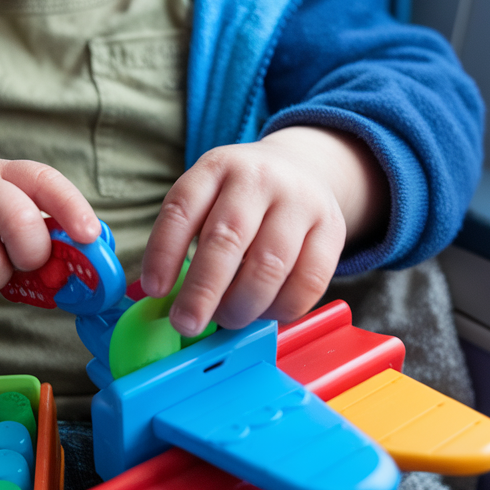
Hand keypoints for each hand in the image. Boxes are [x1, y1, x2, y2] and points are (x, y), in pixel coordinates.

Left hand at [140, 127, 388, 335]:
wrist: (302, 167)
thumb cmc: (240, 198)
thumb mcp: (209, 196)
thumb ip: (186, 238)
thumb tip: (165, 299)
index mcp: (216, 167)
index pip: (182, 208)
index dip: (164, 253)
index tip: (156, 291)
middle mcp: (259, 178)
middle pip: (227, 238)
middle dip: (202, 291)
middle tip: (186, 323)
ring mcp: (300, 201)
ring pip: (269, 266)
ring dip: (242, 305)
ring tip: (227, 318)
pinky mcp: (333, 228)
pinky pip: (308, 282)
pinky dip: (281, 309)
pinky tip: (264, 311)